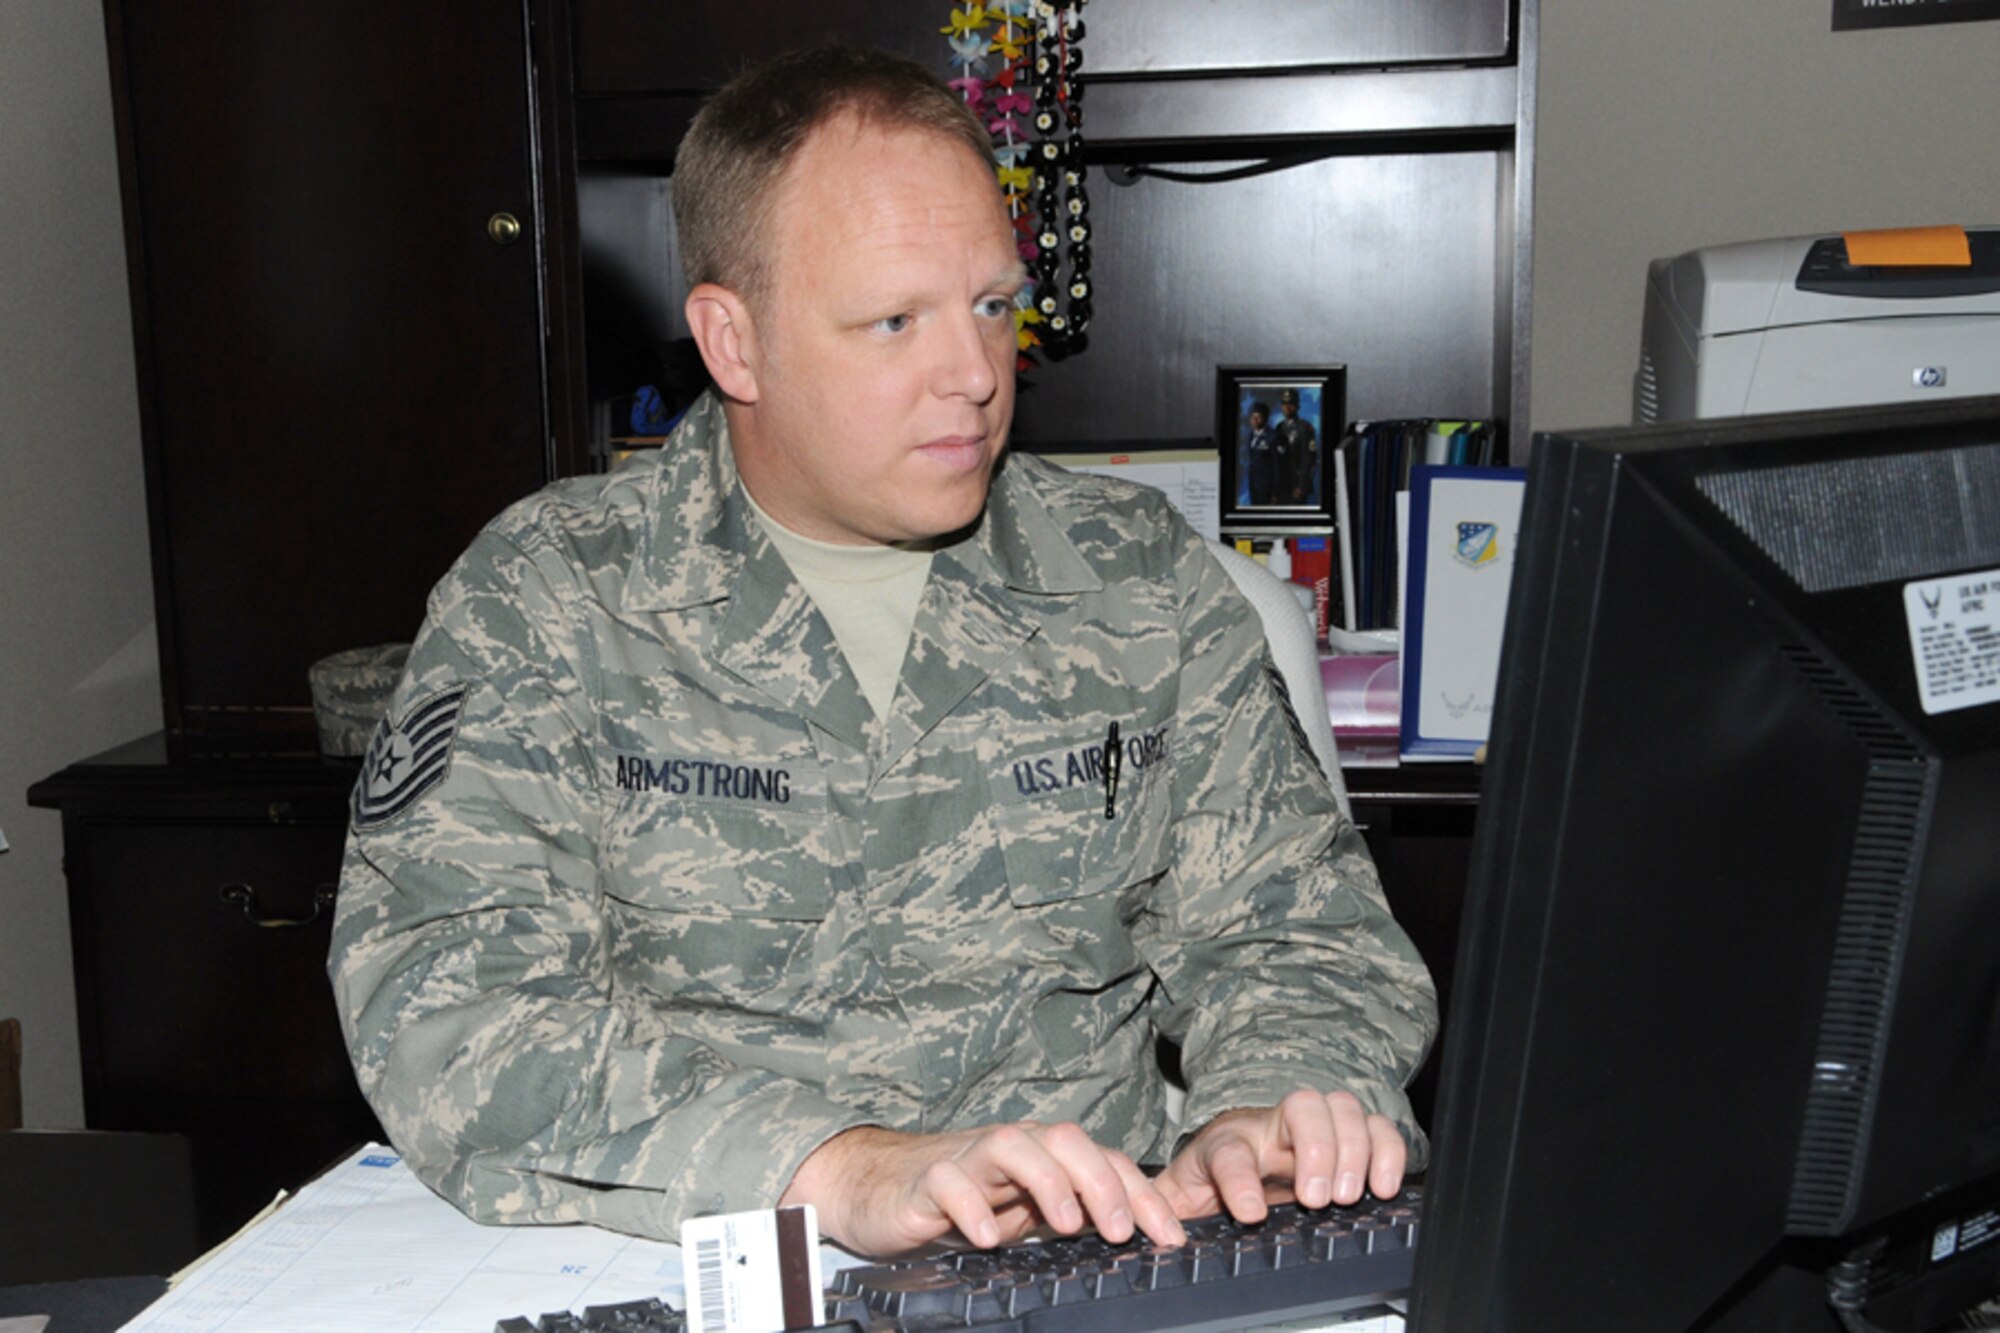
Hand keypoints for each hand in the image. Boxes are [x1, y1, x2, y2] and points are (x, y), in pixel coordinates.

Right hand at [780, 1121, 1187, 1257]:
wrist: (880, 1188)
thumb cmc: (963, 1200)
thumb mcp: (1026, 1211)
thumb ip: (1073, 1215)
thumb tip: (1136, 1240)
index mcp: (1045, 1156)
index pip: (1104, 1160)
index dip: (1142, 1195)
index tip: (1170, 1237)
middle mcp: (1013, 1148)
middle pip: (1066, 1140)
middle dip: (1102, 1181)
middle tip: (1123, 1230)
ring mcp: (970, 1159)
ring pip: (1014, 1144)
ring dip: (1047, 1180)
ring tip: (1066, 1225)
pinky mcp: (927, 1181)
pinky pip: (950, 1181)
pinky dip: (972, 1206)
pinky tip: (989, 1238)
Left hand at [1155, 1089, 1405, 1223]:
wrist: (1232, 1156)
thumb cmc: (1207, 1178)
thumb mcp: (1177, 1196)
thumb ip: (1161, 1211)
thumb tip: (1152, 1234)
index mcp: (1224, 1143)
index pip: (1230, 1152)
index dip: (1240, 1180)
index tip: (1251, 1212)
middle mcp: (1269, 1126)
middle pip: (1299, 1108)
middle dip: (1315, 1150)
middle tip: (1317, 1198)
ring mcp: (1311, 1125)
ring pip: (1340, 1107)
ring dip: (1352, 1149)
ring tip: (1350, 1194)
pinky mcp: (1346, 1135)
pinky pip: (1376, 1125)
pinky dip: (1388, 1150)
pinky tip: (1385, 1184)